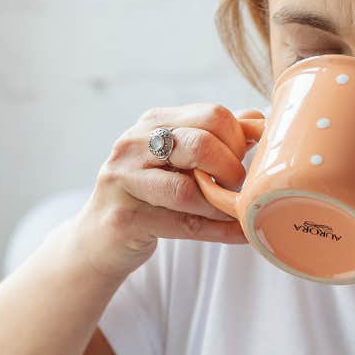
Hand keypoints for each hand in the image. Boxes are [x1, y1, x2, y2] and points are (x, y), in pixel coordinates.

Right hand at [73, 103, 265, 278]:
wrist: (98, 239)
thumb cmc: (146, 196)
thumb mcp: (177, 160)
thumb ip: (214, 139)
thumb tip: (256, 120)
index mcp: (152, 123)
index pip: (211, 115)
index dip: (239, 140)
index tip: (244, 161)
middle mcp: (134, 145)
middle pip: (200, 144)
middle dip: (231, 169)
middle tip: (238, 187)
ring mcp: (125, 181)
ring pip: (187, 189)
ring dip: (221, 204)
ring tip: (235, 211)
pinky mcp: (126, 218)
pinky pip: (183, 224)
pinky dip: (219, 230)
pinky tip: (240, 232)